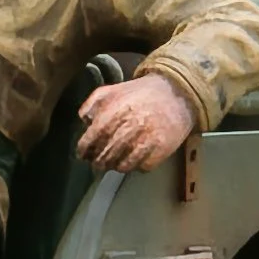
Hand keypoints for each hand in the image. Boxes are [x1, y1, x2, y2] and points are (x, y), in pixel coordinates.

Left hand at [76, 74, 198, 172]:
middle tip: (97, 163)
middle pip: (105, 156)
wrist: (175, 92)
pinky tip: (134, 159)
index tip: (83, 154)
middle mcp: (129, 129)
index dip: (84, 150)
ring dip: (116, 166)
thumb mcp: (111, 91)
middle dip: (98, 162)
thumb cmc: (139, 93)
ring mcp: (146, 141)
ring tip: (114, 162)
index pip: (91, 140)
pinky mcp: (161, 150)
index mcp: (113, 114)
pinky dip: (136, 166)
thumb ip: (91, 104)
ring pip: (123, 166)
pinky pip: (142, 167)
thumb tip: (83, 122)